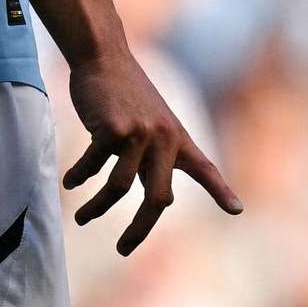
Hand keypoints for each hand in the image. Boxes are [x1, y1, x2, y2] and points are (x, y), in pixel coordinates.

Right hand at [61, 51, 240, 255]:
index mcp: (177, 139)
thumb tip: (160, 200)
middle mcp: (164, 138)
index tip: (236, 210)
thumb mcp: (153, 121)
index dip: (221, 191)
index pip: (205, 168)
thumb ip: (159, 156)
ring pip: (120, 187)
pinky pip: (94, 166)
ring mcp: (139, 133)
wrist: (104, 57)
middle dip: (139, 229)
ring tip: (81, 218)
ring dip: (97, 208)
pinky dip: (80, 177)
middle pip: (158, 198)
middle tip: (123, 249)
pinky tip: (70, 183)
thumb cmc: (126, 92)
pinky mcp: (113, 129)